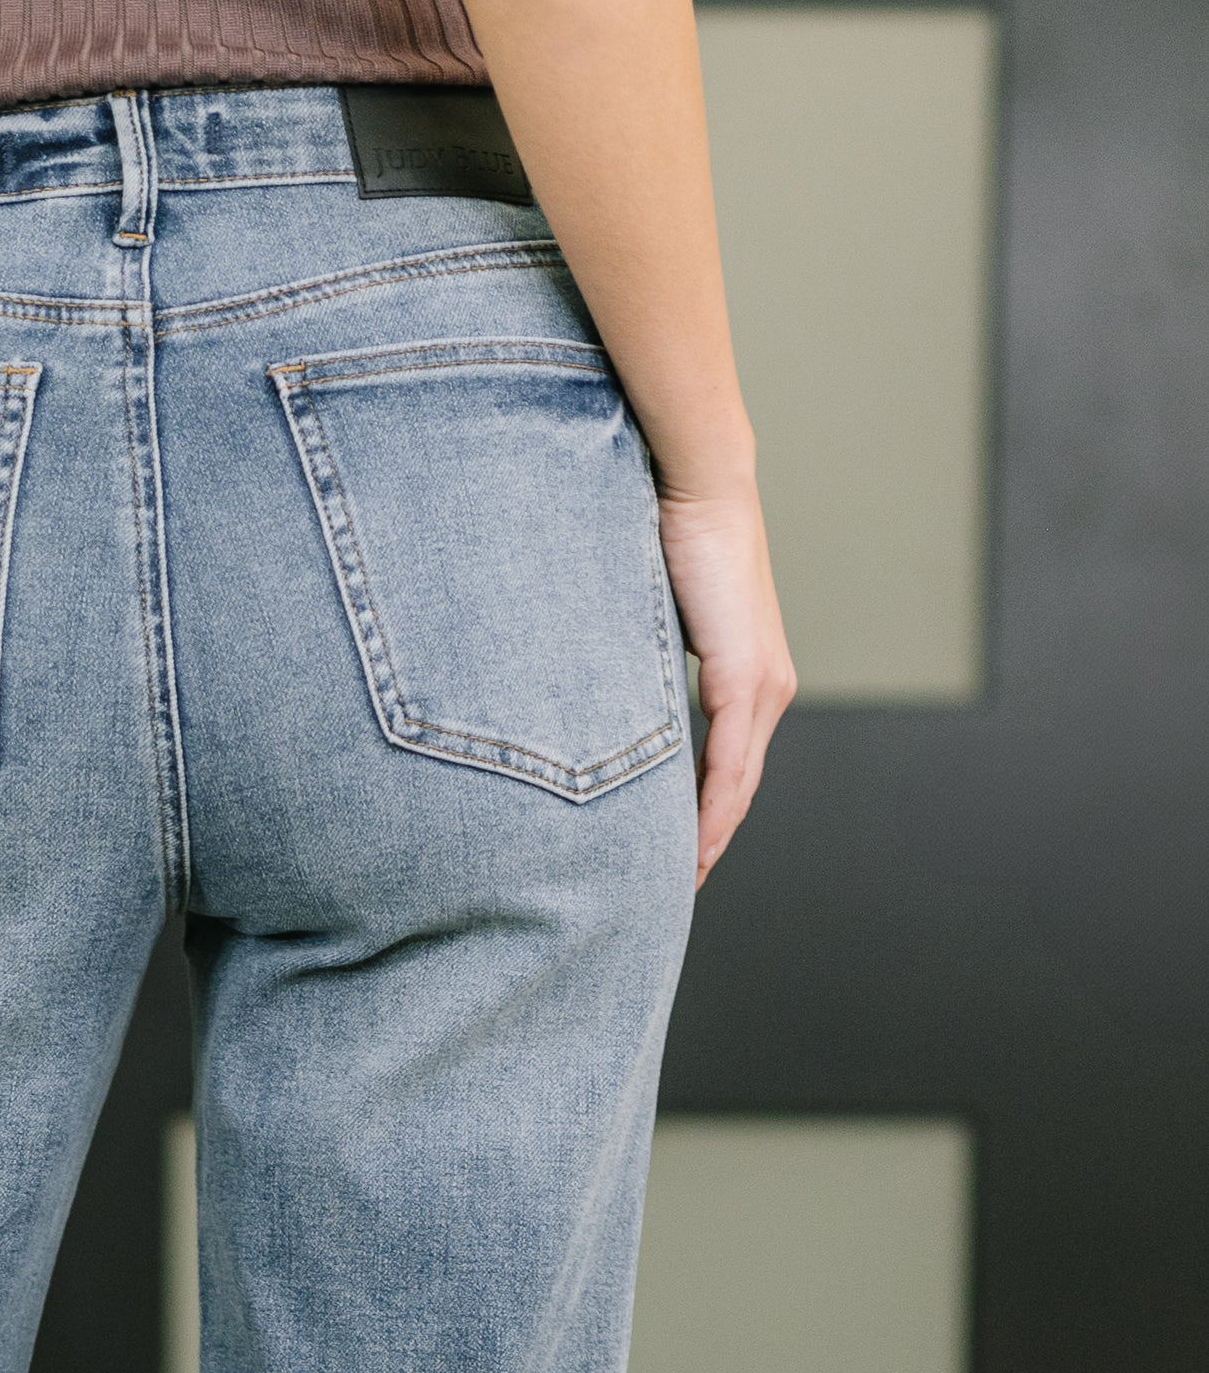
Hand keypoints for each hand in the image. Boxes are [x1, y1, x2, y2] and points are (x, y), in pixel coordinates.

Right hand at [655, 483, 795, 887]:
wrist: (700, 484)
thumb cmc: (669, 533)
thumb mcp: (652, 617)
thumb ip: (642, 662)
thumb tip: (605, 691)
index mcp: (750, 676)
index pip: (729, 767)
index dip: (707, 818)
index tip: (677, 856)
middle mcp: (768, 688)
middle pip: (738, 790)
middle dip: (708, 843)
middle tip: (676, 888)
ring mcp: (763, 686)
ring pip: (737, 788)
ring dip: (710, 840)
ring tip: (680, 882)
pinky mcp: (748, 680)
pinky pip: (729, 766)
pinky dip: (712, 813)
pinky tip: (695, 849)